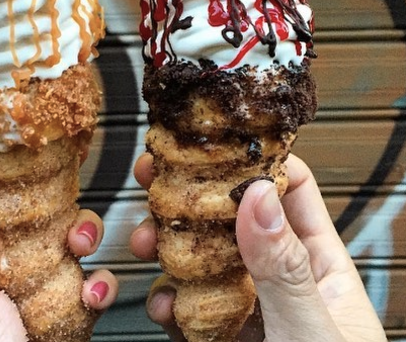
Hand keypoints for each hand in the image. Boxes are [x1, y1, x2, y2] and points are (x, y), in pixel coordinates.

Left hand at [0, 142, 117, 341]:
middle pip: (31, 221)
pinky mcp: (57, 315)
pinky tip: (94, 295)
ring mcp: (27, 295)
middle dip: (59, 216)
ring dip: (85, 246)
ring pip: (63, 249)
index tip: (33, 159)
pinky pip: (84, 287)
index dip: (9, 178)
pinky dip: (97, 286)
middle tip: (69, 222)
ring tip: (86, 253)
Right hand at [130, 153, 386, 341]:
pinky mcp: (222, 334)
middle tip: (157, 173)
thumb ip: (282, 269)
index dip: (255, 159)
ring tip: (148, 237)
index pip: (289, 189)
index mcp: (316, 262)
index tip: (216, 141)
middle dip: (192, 194)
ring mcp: (248, 304)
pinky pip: (191, 304)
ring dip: (171, 242)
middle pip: (232, 216)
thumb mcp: (313, 332)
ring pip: (203, 255)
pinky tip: (166, 304)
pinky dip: (171, 299)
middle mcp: (278, 275)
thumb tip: (256, 197)